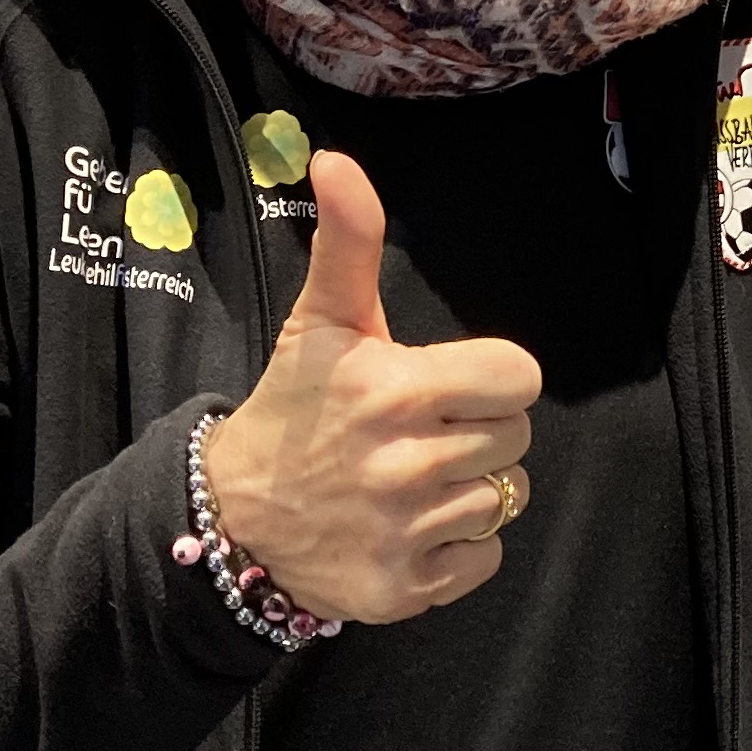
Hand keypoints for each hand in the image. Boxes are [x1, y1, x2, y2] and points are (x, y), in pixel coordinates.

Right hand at [201, 153, 537, 624]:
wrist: (234, 518)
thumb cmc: (295, 406)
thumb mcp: (321, 320)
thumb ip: (347, 241)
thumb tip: (335, 159)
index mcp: (394, 390)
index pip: (517, 375)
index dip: (491, 376)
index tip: (448, 383)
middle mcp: (403, 466)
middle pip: (515, 436)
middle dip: (478, 429)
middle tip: (423, 431)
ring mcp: (405, 533)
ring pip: (505, 498)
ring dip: (470, 488)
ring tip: (414, 478)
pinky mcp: (405, 590)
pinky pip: (485, 558)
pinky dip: (459, 548)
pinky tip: (411, 526)